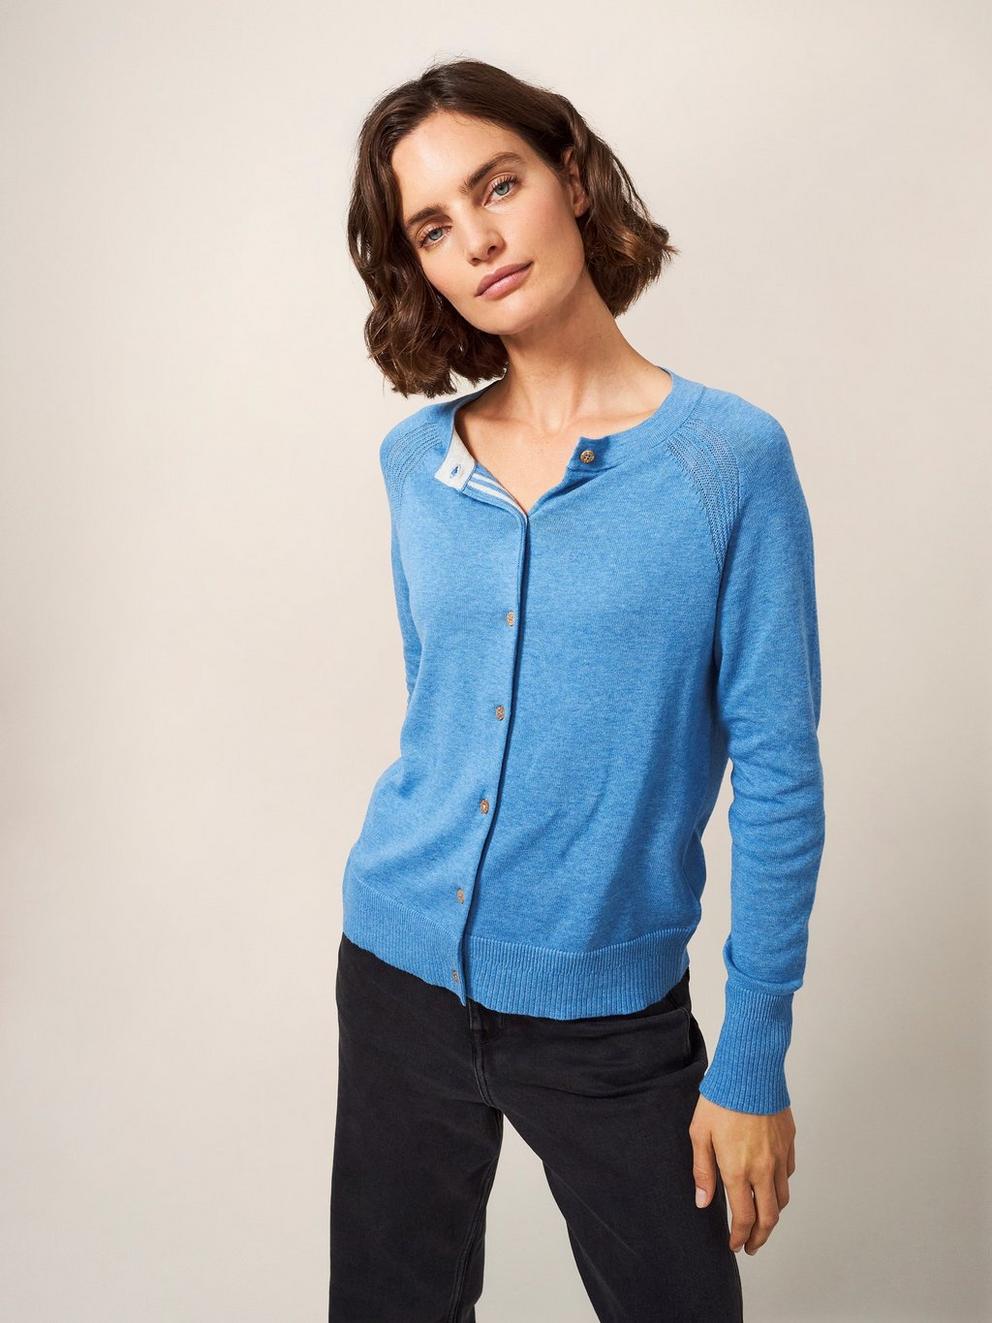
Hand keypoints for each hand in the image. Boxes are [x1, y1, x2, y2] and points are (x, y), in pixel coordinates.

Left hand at [689, 1094, 795, 1254]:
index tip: (735, 1244)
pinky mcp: (789, 1141)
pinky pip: (789, 1173)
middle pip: (770, 1217)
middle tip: (751, 1245)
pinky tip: (771, 1184)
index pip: (744, 1217)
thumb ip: (702, 1171)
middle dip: (760, 1237)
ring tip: (762, 1219)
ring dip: (773, 1215)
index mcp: (738, 1170)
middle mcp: (763, 1168)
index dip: (740, 1237)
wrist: (751, 1070)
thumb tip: (703, 1202)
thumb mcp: (699, 1134)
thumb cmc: (721, 1099)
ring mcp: (780, 1156)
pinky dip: (781, 1186)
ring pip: (783, 1197)